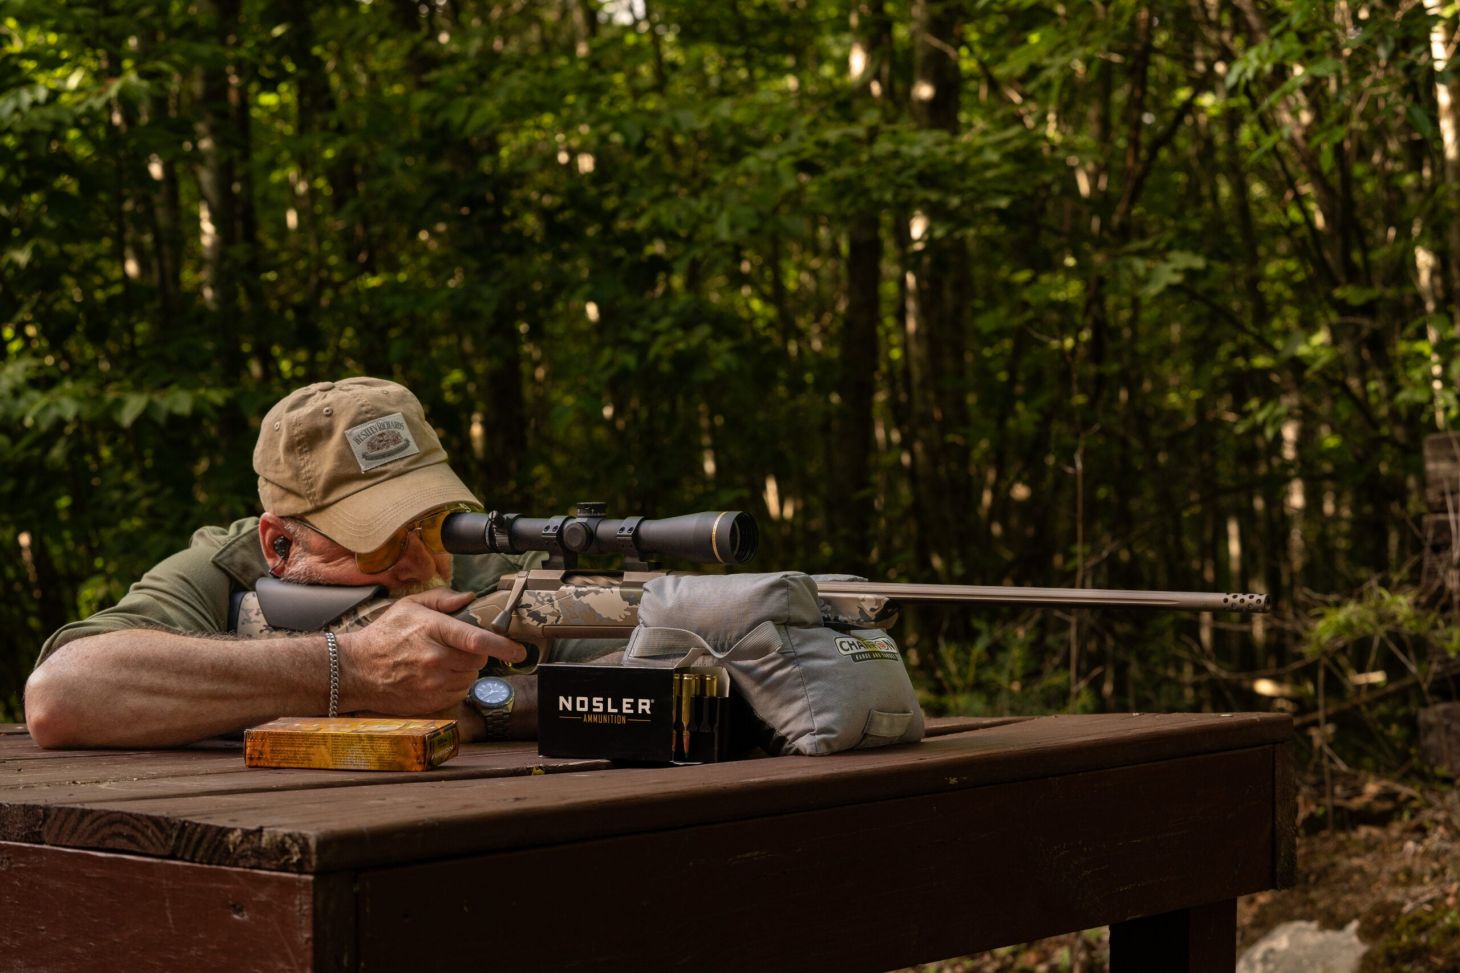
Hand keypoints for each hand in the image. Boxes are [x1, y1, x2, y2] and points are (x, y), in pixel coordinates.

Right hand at [335, 588, 526, 715]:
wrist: (356, 670)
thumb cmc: (384, 635)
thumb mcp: (409, 606)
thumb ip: (442, 599)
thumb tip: (469, 599)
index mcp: (433, 631)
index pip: (477, 639)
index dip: (503, 645)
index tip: (518, 649)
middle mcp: (435, 659)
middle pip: (478, 658)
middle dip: (475, 651)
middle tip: (454, 646)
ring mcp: (433, 683)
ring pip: (470, 676)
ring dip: (465, 668)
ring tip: (441, 660)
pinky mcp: (431, 701)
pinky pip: (459, 691)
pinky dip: (454, 683)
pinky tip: (435, 675)